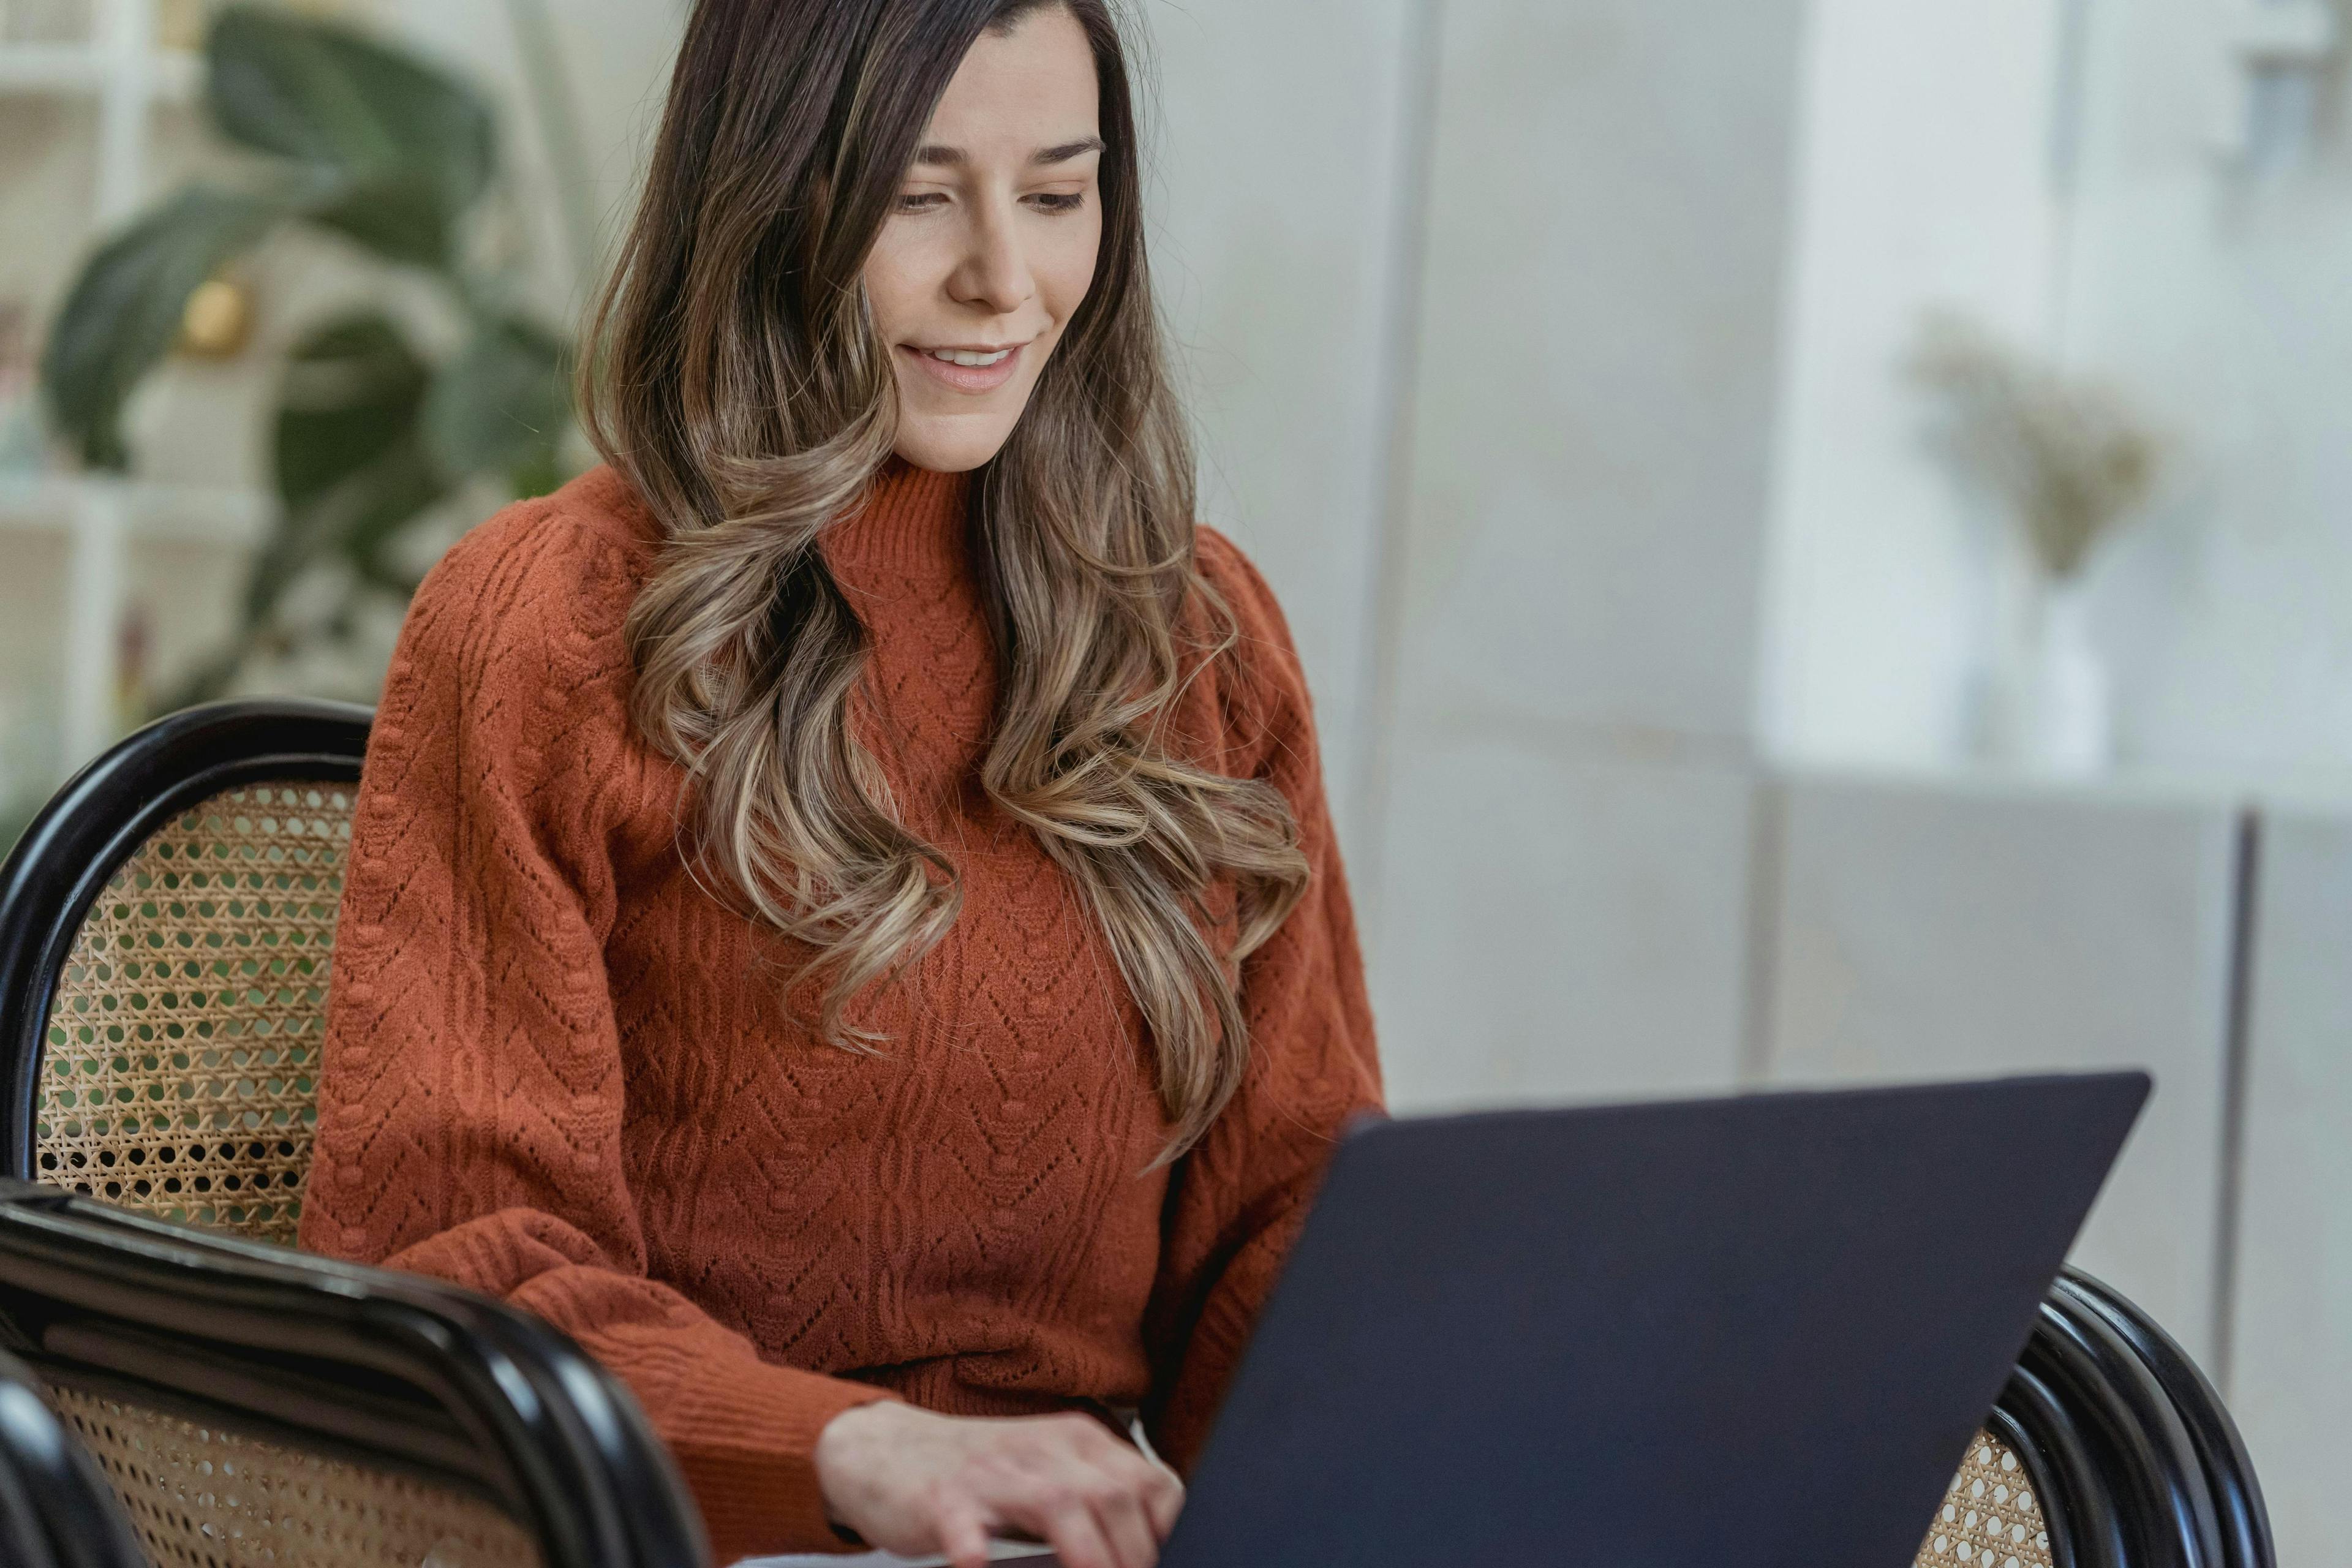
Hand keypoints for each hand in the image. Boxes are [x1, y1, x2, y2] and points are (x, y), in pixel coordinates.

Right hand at [814, 1401, 1183, 1567]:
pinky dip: (978, 1553)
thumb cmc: (982, 1476)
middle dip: (1133, 1555)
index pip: (1148, 1482)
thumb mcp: (1048, 1475)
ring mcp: (991, 1472)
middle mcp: (1041, 1449)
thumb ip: (1095, 1503)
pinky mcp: (942, 1498)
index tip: (1165, 1564)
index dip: (1167, 1531)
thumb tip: (1149, 1552)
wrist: (888, 1451)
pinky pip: (966, 1526)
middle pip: (1112, 1495)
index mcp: (1076, 1442)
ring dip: (1087, 1554)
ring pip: (1056, 1503)